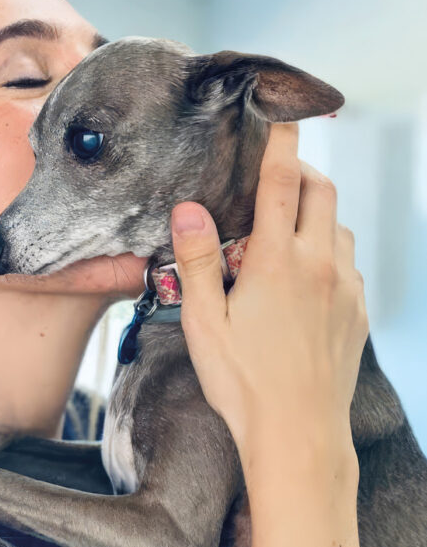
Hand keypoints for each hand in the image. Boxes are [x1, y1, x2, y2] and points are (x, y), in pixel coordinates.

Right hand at [168, 122, 368, 458]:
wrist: (298, 435)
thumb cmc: (244, 384)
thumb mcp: (203, 323)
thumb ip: (198, 261)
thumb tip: (188, 209)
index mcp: (278, 262)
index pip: (282, 182)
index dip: (281, 140)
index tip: (281, 112)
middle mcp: (320, 266)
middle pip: (322, 192)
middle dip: (302, 172)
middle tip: (275, 176)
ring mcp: (346, 289)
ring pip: (339, 228)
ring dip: (317, 216)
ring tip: (286, 234)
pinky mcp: (358, 314)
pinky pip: (349, 266)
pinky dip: (329, 254)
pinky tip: (305, 279)